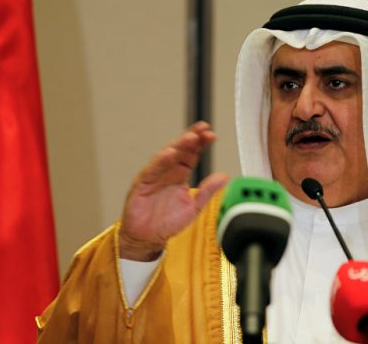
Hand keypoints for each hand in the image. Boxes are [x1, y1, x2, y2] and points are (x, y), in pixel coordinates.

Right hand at [119, 121, 229, 260]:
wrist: (147, 238)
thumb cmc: (167, 221)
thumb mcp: (195, 206)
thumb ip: (208, 190)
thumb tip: (225, 176)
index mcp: (180, 175)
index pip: (192, 154)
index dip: (201, 144)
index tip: (211, 135)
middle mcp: (167, 172)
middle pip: (180, 150)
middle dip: (192, 138)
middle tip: (203, 129)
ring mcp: (155, 176)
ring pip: (167, 156)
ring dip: (179, 146)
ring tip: (190, 137)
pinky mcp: (142, 184)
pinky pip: (152, 170)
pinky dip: (160, 161)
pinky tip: (169, 153)